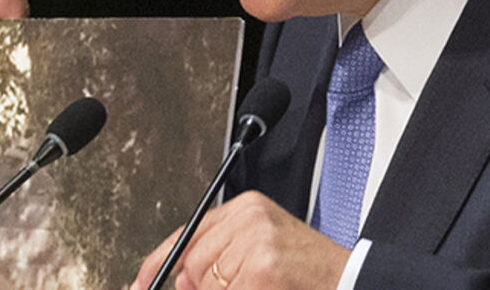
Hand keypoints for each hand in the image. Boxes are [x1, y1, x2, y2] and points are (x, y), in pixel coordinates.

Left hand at [132, 191, 348, 289]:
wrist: (350, 279)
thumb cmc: (307, 270)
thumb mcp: (260, 250)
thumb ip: (218, 257)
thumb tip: (179, 280)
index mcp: (246, 208)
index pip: (188, 233)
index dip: (159, 262)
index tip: (138, 282)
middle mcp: (249, 217)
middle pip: (194, 261)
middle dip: (202, 287)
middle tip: (235, 285)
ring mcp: (256, 242)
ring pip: (206, 281)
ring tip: (260, 284)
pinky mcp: (262, 269)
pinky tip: (264, 287)